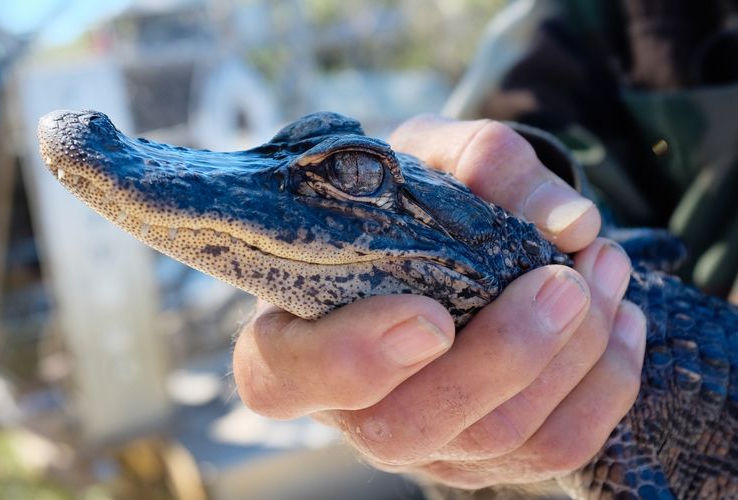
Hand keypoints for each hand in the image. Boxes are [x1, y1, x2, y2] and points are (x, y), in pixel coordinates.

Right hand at [232, 116, 646, 488]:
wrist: (433, 248)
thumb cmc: (404, 205)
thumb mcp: (423, 157)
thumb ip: (477, 159)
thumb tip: (566, 222)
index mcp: (294, 340)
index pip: (287, 377)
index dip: (352, 360)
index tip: (428, 315)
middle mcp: (350, 410)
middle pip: (410, 425)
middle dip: (503, 356)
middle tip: (563, 279)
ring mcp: (421, 443)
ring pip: (496, 438)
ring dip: (571, 356)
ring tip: (605, 267)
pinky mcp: (485, 457)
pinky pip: (555, 449)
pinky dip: (603, 383)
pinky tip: (619, 316)